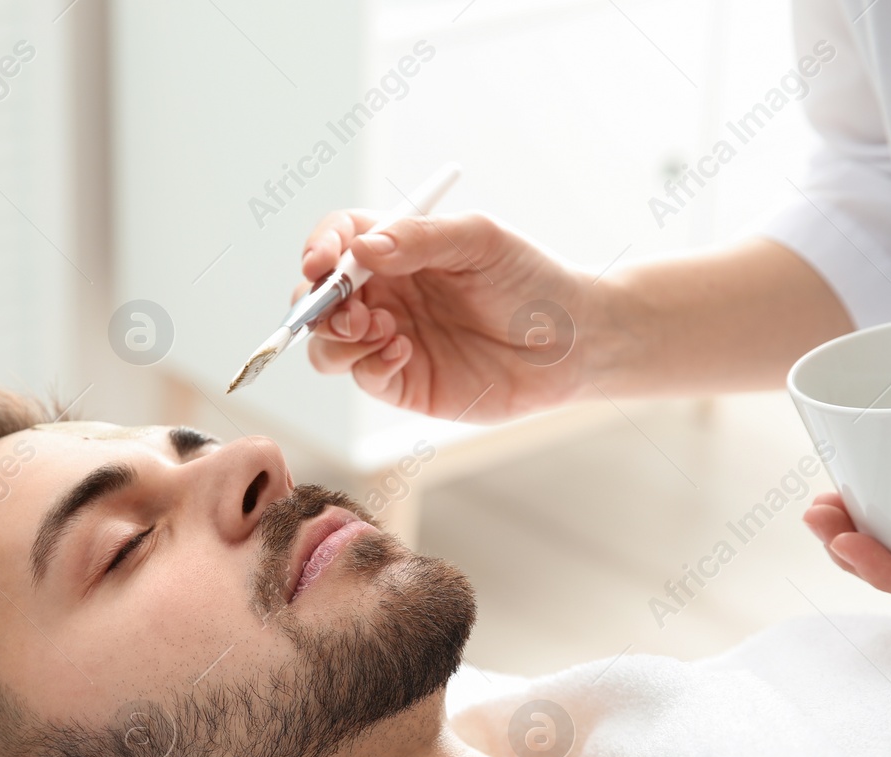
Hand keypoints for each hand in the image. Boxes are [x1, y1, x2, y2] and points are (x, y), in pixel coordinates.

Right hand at [297, 210, 595, 422]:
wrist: (573, 341)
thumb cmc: (531, 280)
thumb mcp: (480, 241)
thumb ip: (421, 239)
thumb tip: (362, 249)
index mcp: (397, 250)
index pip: (337, 242)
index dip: (319, 249)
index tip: (321, 262)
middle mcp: (385, 294)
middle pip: (318, 297)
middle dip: (317, 303)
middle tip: (351, 309)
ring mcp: (390, 340)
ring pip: (328, 343)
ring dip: (336, 337)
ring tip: (380, 330)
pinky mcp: (404, 383)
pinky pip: (363, 376)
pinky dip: (370, 365)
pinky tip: (404, 352)